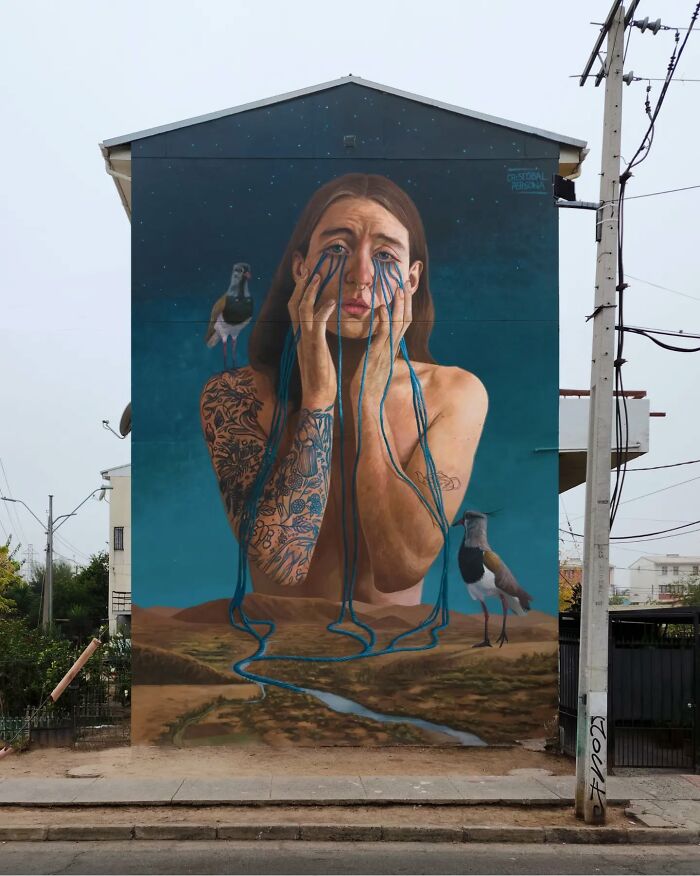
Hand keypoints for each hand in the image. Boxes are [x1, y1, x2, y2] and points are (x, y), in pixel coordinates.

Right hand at [287, 265, 337, 409]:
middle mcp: (299, 336)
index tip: (306, 276)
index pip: (295, 309)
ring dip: (309, 291)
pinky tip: (332, 302)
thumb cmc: (322, 378)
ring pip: (301, 309)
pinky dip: (322, 310)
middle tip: (309, 269)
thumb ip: (318, 339)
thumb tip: (321, 329)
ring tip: (318, 277)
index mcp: (301, 337)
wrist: (318, 397)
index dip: (299, 291)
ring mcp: (305, 341)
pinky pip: (316, 324)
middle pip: (294, 303)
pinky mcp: (314, 347)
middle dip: (301, 285)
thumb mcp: (319, 354)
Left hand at [350, 278, 412, 406]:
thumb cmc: (368, 384)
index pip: (402, 323)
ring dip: (399, 305)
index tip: (403, 291)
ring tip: (399, 289)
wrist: (366, 401)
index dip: (404, 307)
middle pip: (405, 320)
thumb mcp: (376, 364)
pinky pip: (384, 334)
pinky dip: (385, 319)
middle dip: (406, 301)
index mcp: (392, 348)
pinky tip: (382, 307)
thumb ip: (379, 351)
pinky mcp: (377, 354)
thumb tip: (380, 344)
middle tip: (405, 282)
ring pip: (398, 324)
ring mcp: (386, 351)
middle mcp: (392, 348)